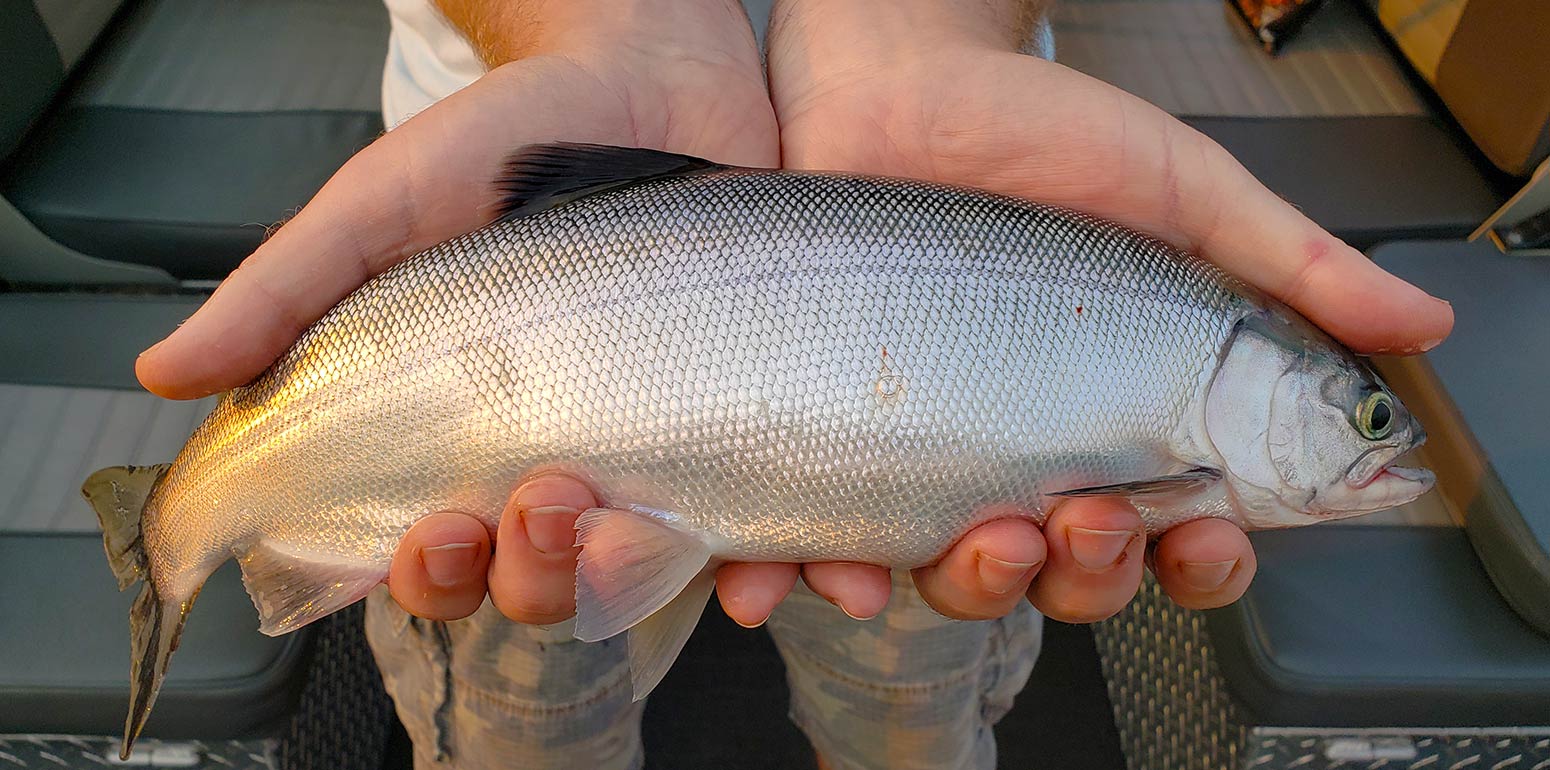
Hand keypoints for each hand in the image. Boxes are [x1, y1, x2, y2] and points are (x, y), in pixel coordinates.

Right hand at [128, 0, 934, 627]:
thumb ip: (293, 290)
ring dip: (682, 591)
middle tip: (556, 502)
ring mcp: (669, 445)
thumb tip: (167, 376)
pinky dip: (799, 556)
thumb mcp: (386, 205)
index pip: (442, 551)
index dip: (435, 570)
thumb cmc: (502, 144)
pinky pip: (777, 516)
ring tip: (705, 566)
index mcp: (475, 437)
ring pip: (667, 571)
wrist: (648, 68)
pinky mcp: (762, 418)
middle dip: (548, 575)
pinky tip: (817, 565)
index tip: (439, 528)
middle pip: (552, 582)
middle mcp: (572, 458)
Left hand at [753, 0, 1452, 622]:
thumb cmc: (1037, 128)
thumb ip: (1290, 267)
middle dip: (1092, 575)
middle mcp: (1029, 448)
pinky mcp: (834, 434)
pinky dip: (826, 578)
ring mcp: (929, 449)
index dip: (1201, 560)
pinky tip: (830, 573)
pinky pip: (826, 540)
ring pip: (961, 578)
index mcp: (1122, 415)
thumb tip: (1419, 327)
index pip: (1179, 530)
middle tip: (1092, 515)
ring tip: (986, 538)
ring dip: (980, 589)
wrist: (897, 79)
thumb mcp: (1183, 192)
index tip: (1207, 536)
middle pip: (1075, 576)